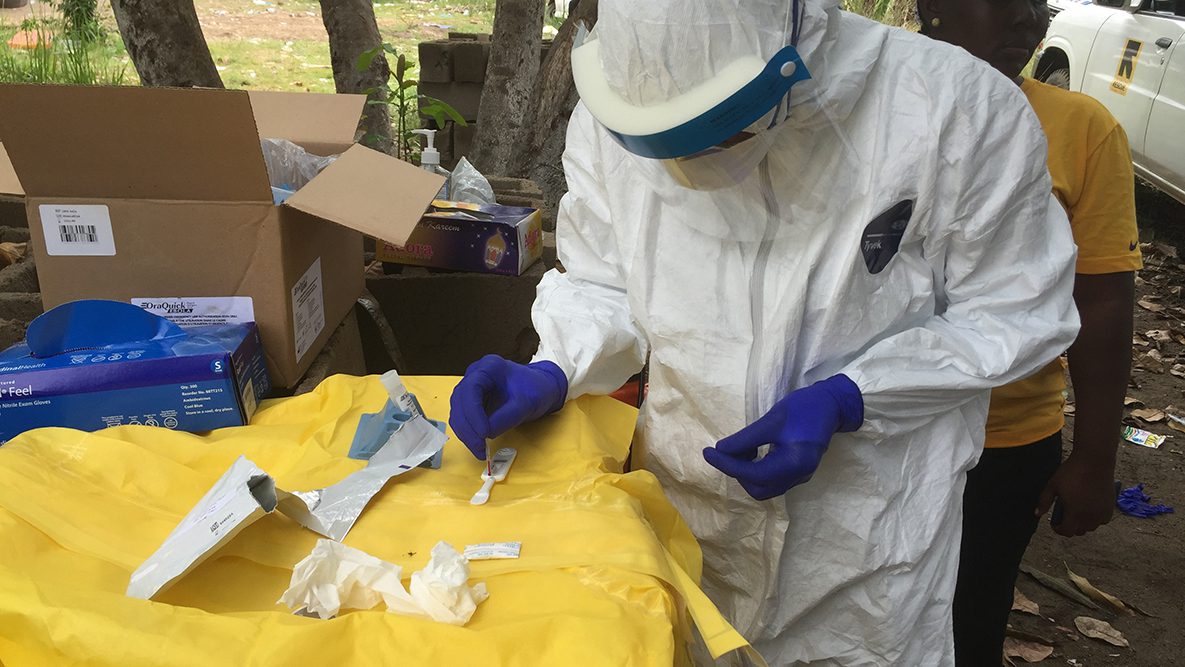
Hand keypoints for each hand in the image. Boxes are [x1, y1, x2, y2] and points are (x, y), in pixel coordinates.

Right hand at [449, 355, 567, 458]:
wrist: (540, 388)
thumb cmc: (535, 389)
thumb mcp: (526, 403)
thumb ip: (507, 417)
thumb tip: (487, 434)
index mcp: (489, 367)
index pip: (471, 389)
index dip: (473, 413)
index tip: (483, 433)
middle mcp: (475, 374)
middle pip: (460, 401)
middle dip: (468, 427)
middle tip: (480, 447)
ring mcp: (471, 388)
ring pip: (458, 412)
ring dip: (466, 433)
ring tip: (480, 449)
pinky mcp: (471, 401)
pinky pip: (463, 418)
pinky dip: (468, 432)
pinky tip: (478, 443)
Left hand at [703, 375, 863, 499]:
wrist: (832, 404)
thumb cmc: (803, 408)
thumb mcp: (772, 420)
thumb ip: (746, 438)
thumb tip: (720, 451)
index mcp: (794, 464)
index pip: (753, 474)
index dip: (727, 465)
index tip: (708, 452)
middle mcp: (798, 476)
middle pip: (758, 488)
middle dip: (737, 471)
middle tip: (728, 449)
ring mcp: (799, 476)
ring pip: (764, 487)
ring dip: (746, 471)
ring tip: (742, 448)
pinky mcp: (798, 472)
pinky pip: (771, 480)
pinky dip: (756, 469)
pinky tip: (753, 450)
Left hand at [1036, 453, 1115, 536]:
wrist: (1094, 461)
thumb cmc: (1071, 472)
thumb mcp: (1052, 485)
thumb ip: (1044, 501)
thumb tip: (1037, 514)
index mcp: (1074, 513)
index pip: (1067, 531)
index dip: (1059, 529)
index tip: (1054, 523)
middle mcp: (1089, 517)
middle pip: (1079, 531)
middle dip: (1070, 526)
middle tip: (1065, 517)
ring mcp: (1101, 512)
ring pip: (1091, 527)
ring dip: (1083, 523)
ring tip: (1077, 513)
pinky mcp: (1110, 506)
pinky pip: (1103, 520)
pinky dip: (1096, 519)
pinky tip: (1090, 510)